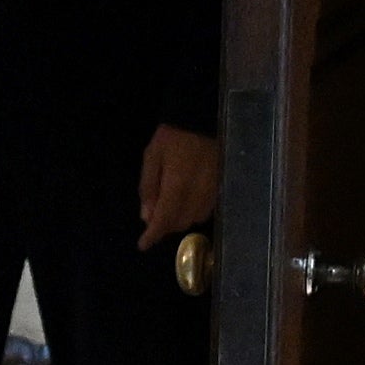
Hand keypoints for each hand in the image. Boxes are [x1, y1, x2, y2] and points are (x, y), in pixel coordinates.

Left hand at [136, 125, 221, 251]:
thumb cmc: (173, 136)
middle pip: (179, 223)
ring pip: (193, 220)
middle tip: (153, 217)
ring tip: (168, 208)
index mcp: (178, 186)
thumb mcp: (152, 156)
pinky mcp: (220, 189)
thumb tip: (147, 216)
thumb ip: (149, 187)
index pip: (164, 219)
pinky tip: (185, 201)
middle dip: (164, 225)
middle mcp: (197, 195)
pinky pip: (205, 211)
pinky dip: (192, 212)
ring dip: (178, 220)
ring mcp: (212, 193)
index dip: (153, 235)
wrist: (203, 119)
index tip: (143, 245)